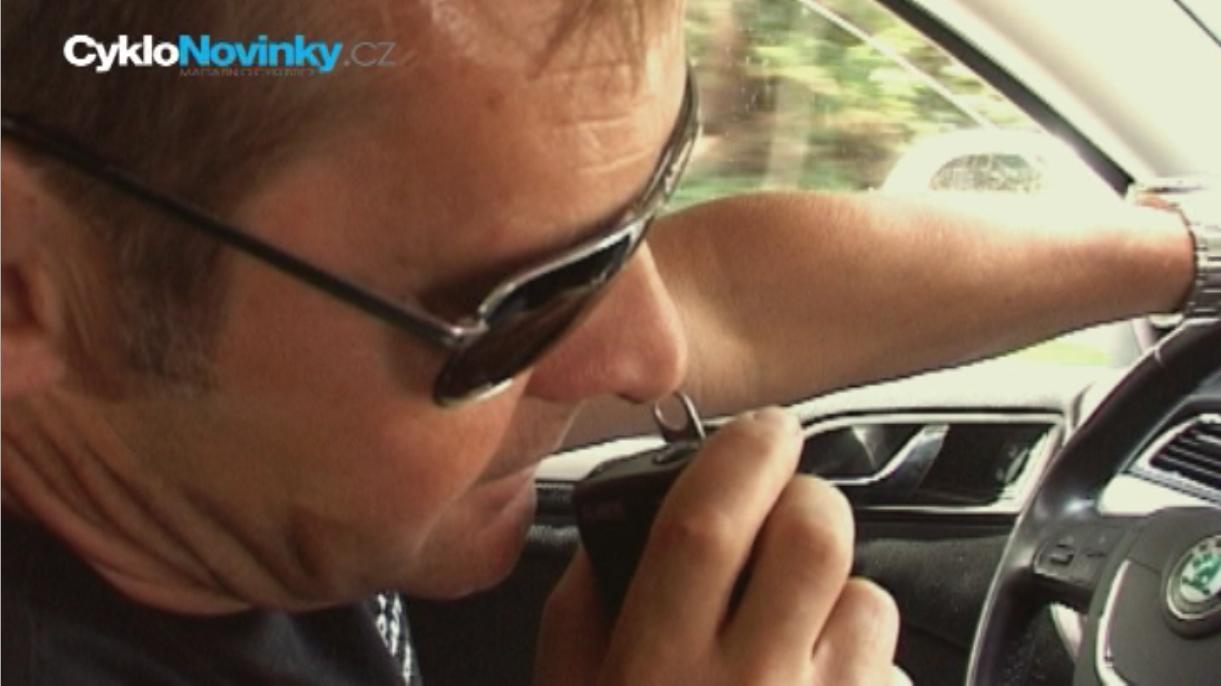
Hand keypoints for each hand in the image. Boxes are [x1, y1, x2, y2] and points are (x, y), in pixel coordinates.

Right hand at [536, 408, 901, 684]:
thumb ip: (577, 617)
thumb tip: (606, 540)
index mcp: (656, 671)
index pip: (707, 523)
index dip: (743, 453)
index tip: (763, 429)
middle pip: (814, 536)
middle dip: (807, 501)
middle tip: (784, 518)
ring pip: (870, 602)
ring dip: (838, 600)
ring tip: (793, 643)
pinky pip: (896, 671)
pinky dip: (863, 668)